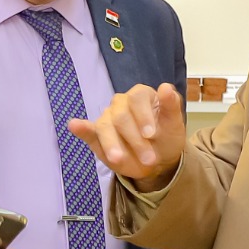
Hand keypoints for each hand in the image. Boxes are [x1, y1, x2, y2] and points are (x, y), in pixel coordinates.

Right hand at [68, 83, 185, 185]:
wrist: (158, 161)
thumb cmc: (166, 137)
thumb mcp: (174, 124)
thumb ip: (171, 106)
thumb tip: (166, 86)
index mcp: (140, 95)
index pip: (137, 98)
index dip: (143, 116)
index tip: (151, 134)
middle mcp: (121, 103)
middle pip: (121, 116)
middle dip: (135, 139)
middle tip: (150, 160)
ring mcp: (107, 118)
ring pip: (104, 127)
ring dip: (112, 144)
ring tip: (118, 159)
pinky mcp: (97, 135)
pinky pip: (87, 130)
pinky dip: (80, 128)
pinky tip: (74, 125)